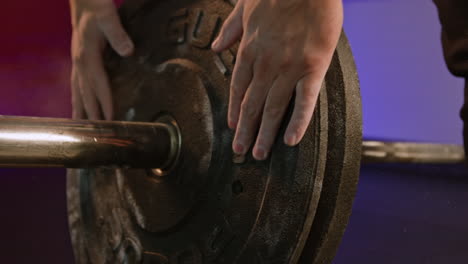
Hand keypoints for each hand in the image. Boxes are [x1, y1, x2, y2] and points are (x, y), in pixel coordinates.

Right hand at [70, 0, 133, 119]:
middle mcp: (79, 62)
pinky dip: (77, 98)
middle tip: (95, 134)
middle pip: (85, 93)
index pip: (98, 84)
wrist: (84, 1)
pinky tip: (79, 106)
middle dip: (91, 114)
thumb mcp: (108, 18)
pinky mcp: (78, 61)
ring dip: (80, 110)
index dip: (104, 102)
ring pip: (77, 91)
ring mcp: (77, 62)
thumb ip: (117, 34)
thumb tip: (128, 51)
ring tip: (80, 128)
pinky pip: (76, 84)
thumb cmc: (96, 8)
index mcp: (87, 55)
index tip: (110, 119)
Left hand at [212, 0, 342, 159]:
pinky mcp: (313, 68)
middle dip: (245, 130)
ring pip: (273, 108)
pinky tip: (290, 140)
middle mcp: (266, 64)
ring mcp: (289, 68)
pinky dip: (298, 122)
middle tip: (240, 150)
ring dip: (265, 133)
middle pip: (252, 104)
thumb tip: (216, 47)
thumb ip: (230, 30)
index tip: (232, 126)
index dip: (234, 110)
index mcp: (250, 50)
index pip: (238, 88)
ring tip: (259, 153)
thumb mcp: (244, 6)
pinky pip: (305, 101)